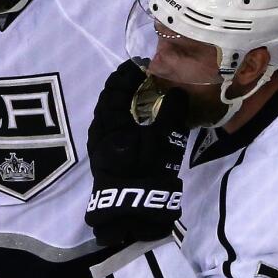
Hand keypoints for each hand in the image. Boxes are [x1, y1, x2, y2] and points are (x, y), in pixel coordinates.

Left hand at [86, 61, 188, 245]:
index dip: (130, 72)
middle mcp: (99, 129)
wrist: (132, 211)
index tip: (147, 65)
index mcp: (109, 119)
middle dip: (128, 87)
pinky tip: (143, 122)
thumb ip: (172, 112)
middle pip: (111, 99)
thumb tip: (179, 92)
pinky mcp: (106, 158)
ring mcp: (100, 145)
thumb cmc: (146, 169)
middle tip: (150, 79)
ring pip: (112, 115)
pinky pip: (115, 129)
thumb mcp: (164, 138)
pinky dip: (128, 119)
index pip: (116, 85)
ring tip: (149, 98)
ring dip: (128, 103)